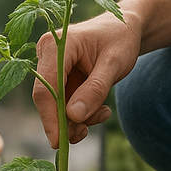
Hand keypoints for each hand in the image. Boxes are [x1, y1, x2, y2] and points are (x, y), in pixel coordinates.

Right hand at [33, 11, 141, 147]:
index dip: (50, 117)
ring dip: (77, 119)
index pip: (46, 88)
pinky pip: (64, 104)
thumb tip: (74, 116)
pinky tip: (100, 110)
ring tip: (102, 114)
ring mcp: (51, 67)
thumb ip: (95, 89)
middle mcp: (47, 55)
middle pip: (47, 99)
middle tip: (84, 134)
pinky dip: (80, 113)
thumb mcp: (114, 64)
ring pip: (55, 105)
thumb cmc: (121, 39)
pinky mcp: (58, 78)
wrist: (125, 29)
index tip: (59, 142)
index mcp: (56, 45)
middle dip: (66, 121)